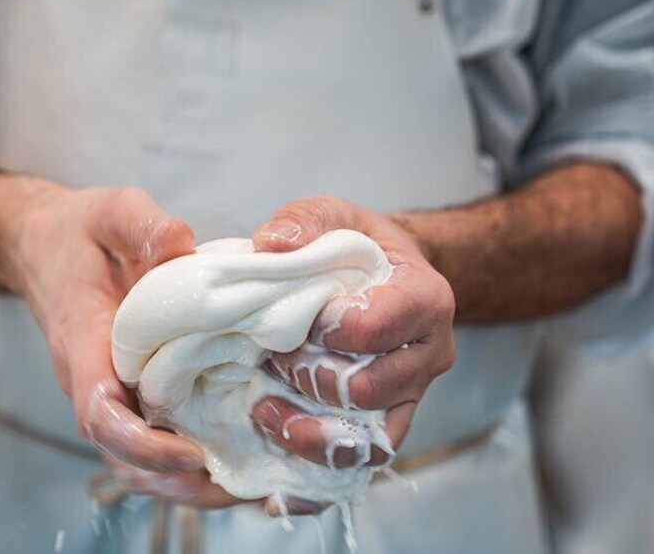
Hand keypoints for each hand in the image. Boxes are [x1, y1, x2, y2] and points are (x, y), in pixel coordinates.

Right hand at [7, 184, 241, 507]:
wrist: (41, 245)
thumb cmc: (76, 231)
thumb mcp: (110, 210)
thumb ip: (142, 224)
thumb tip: (182, 245)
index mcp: (83, 342)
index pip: (100, 412)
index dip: (141, 444)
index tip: (190, 453)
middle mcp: (90, 378)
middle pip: (120, 453)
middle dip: (173, 481)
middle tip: (235, 488)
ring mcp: (105, 388)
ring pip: (132, 456)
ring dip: (180, 481)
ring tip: (240, 487)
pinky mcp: (122, 387)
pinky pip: (145, 436)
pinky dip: (179, 459)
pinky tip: (225, 460)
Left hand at [250, 195, 455, 467]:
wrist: (385, 278)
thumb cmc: (359, 246)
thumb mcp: (333, 216)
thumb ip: (303, 220)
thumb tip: (269, 245)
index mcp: (424, 299)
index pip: (375, 327)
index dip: (324, 329)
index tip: (298, 320)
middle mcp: (429, 355)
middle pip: (368, 390)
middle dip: (309, 378)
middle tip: (274, 359)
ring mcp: (411, 395)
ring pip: (368, 441)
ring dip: (307, 433)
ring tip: (263, 411)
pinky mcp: (389, 424)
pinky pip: (361, 464)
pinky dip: (318, 475)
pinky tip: (275, 476)